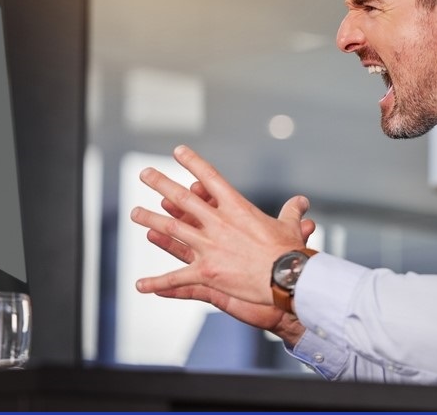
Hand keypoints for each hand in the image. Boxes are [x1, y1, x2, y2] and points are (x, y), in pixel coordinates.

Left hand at [138, 170, 314, 344]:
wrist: (287, 278)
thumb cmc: (291, 252)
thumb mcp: (291, 226)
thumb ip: (292, 212)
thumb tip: (301, 202)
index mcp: (237, 207)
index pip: (210, 177)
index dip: (192, 162)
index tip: (178, 151)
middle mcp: (217, 223)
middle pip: (182, 198)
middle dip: (161, 184)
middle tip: (145, 173)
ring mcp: (208, 247)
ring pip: (171, 229)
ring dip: (150, 220)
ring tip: (135, 213)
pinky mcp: (206, 272)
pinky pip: (176, 278)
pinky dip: (157, 283)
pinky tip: (140, 285)